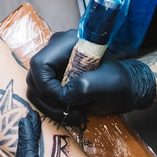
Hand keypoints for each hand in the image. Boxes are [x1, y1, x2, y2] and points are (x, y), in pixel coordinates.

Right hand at [26, 30, 156, 123]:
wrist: (123, 89)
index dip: (47, 86)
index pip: (40, 63)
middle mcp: (55, 50)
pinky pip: (39, 96)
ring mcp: (51, 64)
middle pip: (33, 78)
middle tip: (70, 111)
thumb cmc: (118, 83)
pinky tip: (68, 112)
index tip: (65, 100)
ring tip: (72, 113)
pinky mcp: (50, 77)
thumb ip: (83, 88)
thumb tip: (63, 96)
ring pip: (33, 89)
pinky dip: (51, 108)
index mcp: (68, 42)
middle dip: (49, 100)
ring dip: (50, 107)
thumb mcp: (107, 85)